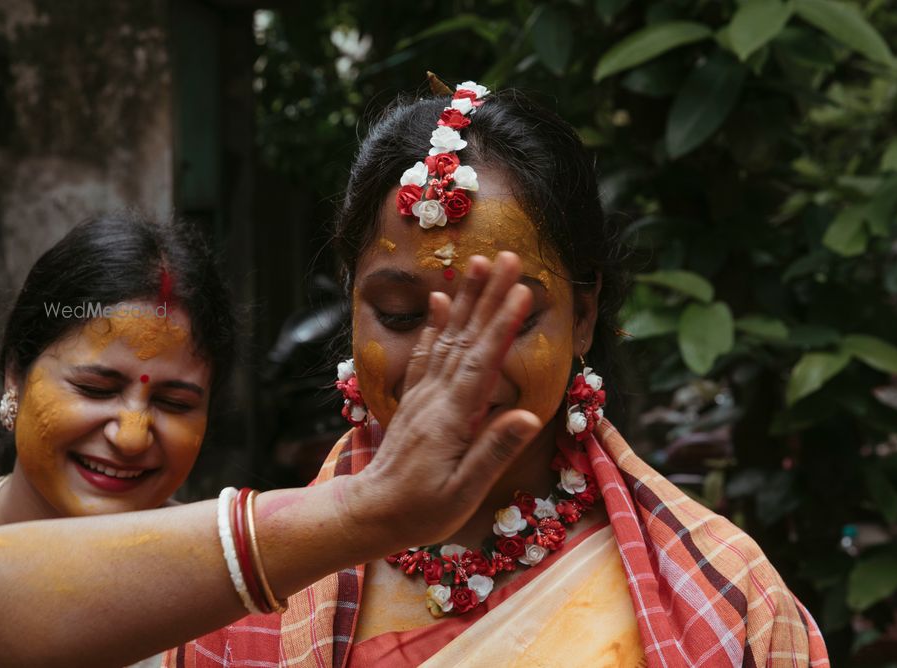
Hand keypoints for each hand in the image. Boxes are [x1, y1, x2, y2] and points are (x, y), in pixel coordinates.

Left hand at [346, 252, 541, 550]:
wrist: (368, 514)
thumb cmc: (420, 512)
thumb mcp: (462, 493)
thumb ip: (493, 451)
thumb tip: (528, 416)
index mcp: (451, 418)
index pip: (482, 362)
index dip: (503, 324)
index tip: (522, 290)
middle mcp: (435, 397)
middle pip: (466, 338)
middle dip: (488, 296)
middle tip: (507, 257)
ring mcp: (422, 395)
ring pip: (447, 338)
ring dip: (465, 299)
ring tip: (478, 263)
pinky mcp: (416, 399)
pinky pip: (427, 353)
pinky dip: (435, 324)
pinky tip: (439, 301)